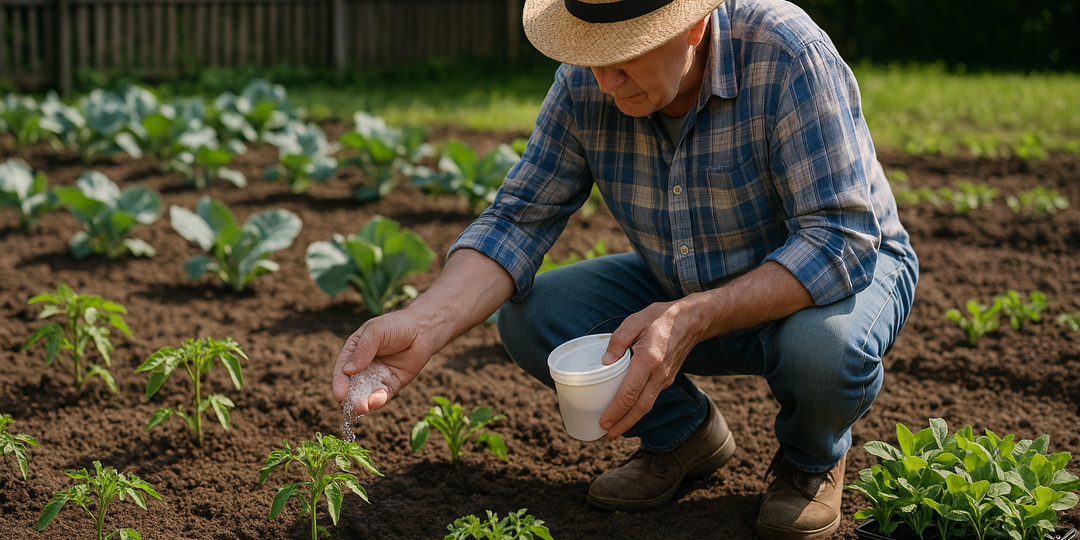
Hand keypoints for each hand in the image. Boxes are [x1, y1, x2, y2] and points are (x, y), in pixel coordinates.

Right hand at [332, 309, 439, 414]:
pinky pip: (382, 396)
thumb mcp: (376, 332)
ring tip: (362, 408)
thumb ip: (362, 351)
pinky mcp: (391, 384)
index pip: (342, 369)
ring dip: (362, 403)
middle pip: (352, 385)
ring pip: (365, 394)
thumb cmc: (397, 325)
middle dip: (350, 397)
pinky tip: (376, 401)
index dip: (339, 382)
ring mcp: (377, 376)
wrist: (424, 330)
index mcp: (354, 351)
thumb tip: (347, 371)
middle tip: (351, 406)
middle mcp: (363, 366)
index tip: (339, 394)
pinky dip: (378, 400)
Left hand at [598, 299, 707, 437]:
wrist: (692, 320)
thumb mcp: (635, 321)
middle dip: (623, 423)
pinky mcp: (667, 379)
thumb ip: (618, 341)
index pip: (630, 392)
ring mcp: (665, 378)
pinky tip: (628, 411)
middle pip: (640, 407)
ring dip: (631, 419)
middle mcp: (658, 374)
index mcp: (648, 360)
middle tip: (606, 434)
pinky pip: (651, 398)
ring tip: (614, 428)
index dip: (616, 410)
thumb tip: (605, 362)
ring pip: (647, 405)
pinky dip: (638, 409)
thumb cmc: (661, 318)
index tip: (604, 421)